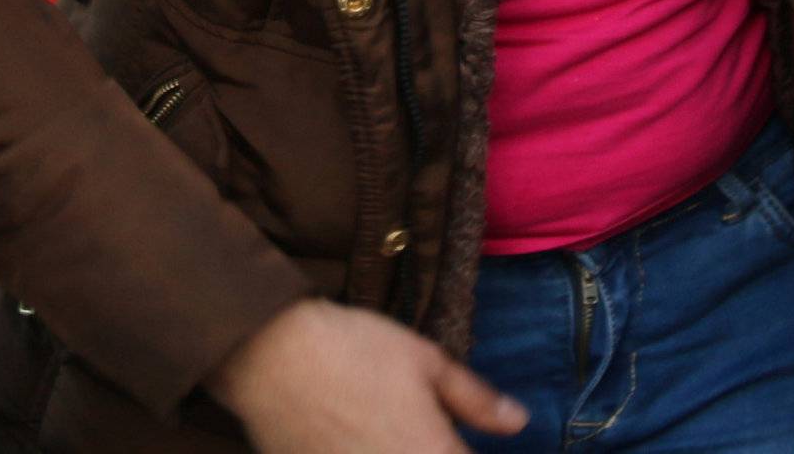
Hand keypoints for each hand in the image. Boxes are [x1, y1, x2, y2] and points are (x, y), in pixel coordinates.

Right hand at [210, 302, 525, 453]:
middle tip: (425, 428)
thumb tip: (519, 421)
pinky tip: (366, 440)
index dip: (469, 450)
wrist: (275, 358)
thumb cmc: (357, 350)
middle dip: (440, 451)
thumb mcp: (426, 360)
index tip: (457, 436)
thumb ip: (475, 399)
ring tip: (394, 432)